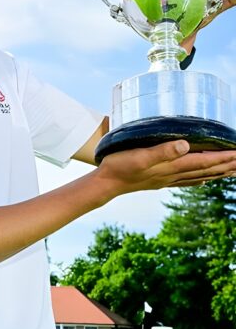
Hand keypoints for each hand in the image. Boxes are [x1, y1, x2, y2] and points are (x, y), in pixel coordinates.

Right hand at [95, 140, 235, 194]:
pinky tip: (204, 180)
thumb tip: (186, 145)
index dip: (225, 156)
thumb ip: (162, 151)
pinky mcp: (159, 180)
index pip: (205, 161)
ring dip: (218, 172)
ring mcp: (167, 179)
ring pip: (200, 176)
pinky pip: (187, 180)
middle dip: (228, 165)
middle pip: (207, 170)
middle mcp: (173, 174)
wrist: (106, 183)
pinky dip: (200, 179)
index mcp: (171, 166)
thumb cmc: (120, 166)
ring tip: (233, 170)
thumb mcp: (139, 155)